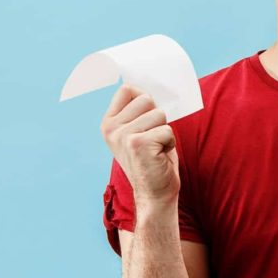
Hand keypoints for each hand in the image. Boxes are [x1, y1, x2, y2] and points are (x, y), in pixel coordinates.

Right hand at [100, 84, 178, 205]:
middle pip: (146, 99)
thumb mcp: (139, 131)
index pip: (127, 89)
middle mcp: (111, 128)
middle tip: (152, 139)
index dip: (144, 99)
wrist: (155, 193)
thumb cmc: (153, 159)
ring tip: (156, 148)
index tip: (146, 117)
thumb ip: (139, 110)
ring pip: (159, 114)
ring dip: (164, 131)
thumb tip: (151, 85)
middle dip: (157, 118)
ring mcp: (123, 136)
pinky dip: (169, 143)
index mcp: (108, 123)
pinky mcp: (139, 144)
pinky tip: (160, 156)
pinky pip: (167, 130)